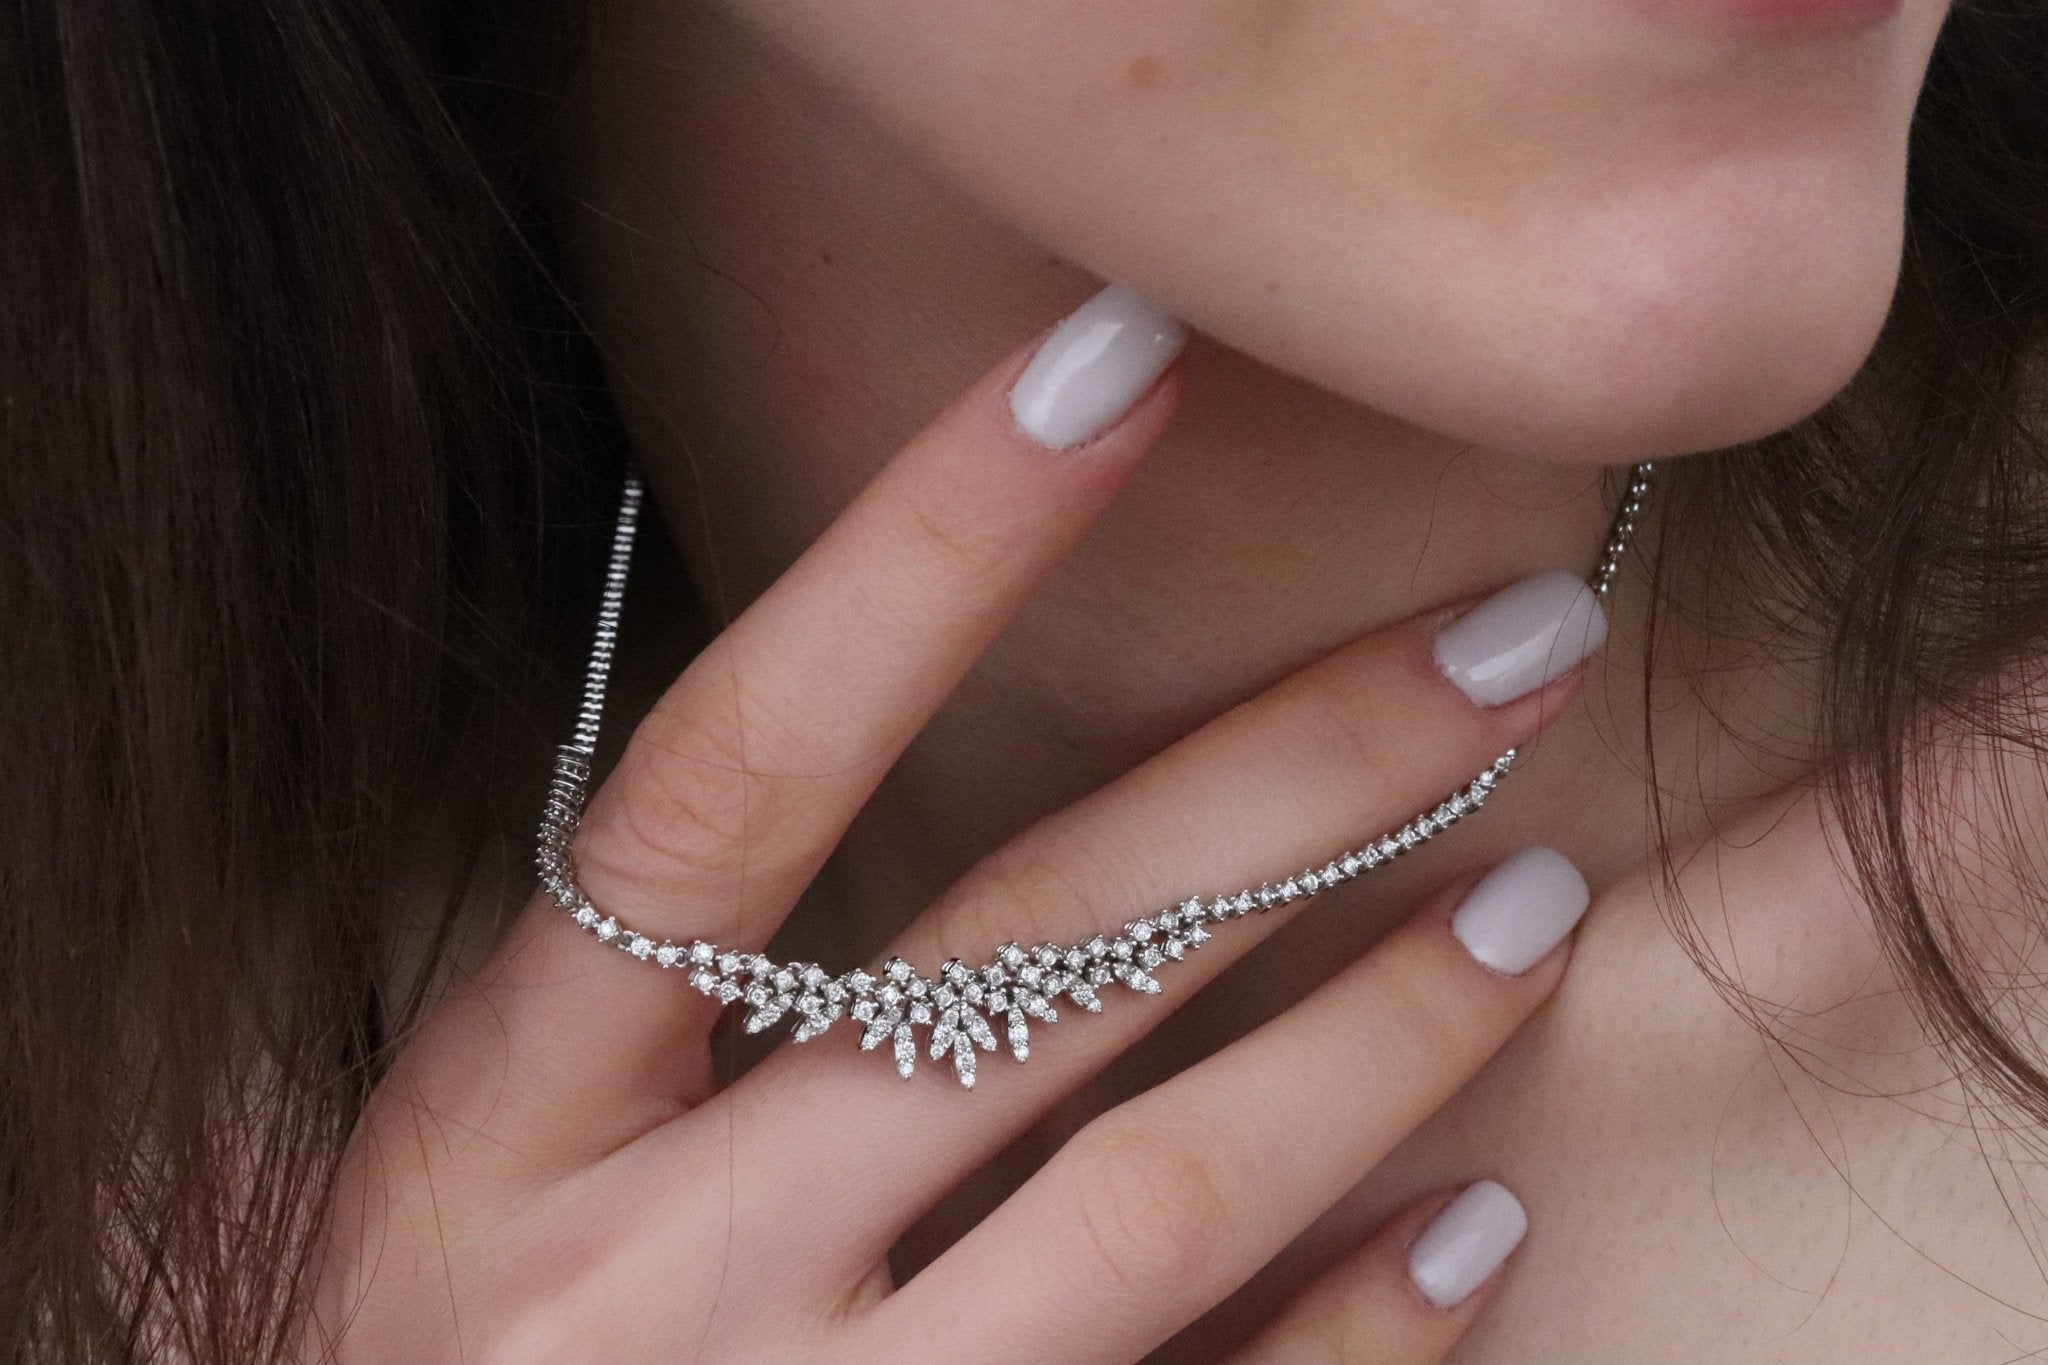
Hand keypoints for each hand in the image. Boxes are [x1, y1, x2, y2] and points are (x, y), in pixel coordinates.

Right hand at [306, 285, 1606, 1363]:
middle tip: (1511, 640)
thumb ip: (655, 994)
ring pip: (1150, 1189)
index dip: (922, 554)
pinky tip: (1476, 1223)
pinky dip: (1360, 1330)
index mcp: (507, 1119)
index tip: (1117, 369)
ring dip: (1375, 1031)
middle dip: (1287, 773)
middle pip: (1014, 953)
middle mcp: (649, 1264)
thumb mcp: (479, 1173)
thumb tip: (901, 754)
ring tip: (1533, 893)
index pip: (733, 771)